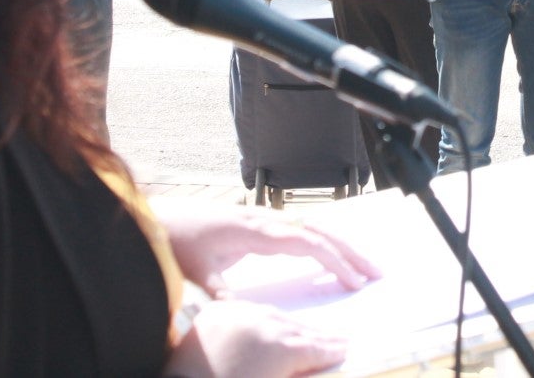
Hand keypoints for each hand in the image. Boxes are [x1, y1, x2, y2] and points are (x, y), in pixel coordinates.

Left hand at [153, 199, 380, 298]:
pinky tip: (328, 256)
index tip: (355, 280)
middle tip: (376, 272)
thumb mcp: (198, 274)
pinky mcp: (258, 223)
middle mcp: (266, 220)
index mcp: (257, 230)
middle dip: (350, 251)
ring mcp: (263, 218)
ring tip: (362, 266)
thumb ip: (223, 294)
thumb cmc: (176, 242)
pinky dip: (321, 241)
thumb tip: (244, 316)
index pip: (308, 242)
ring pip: (313, 227)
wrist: (158, 219)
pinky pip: (299, 229)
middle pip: (320, 230)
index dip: (335, 261)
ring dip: (340, 245)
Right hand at [165, 298, 347, 377]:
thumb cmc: (186, 373)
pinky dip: (329, 351)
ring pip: (302, 335)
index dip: (280, 328)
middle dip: (304, 332)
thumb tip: (241, 351)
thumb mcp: (199, 351)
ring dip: (321, 342)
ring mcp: (267, 332)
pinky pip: (314, 351)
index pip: (261, 317)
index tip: (290, 333)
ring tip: (338, 345)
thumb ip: (222, 341)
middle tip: (324, 336)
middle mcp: (247, 315)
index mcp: (222, 312)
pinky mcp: (284, 351)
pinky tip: (341, 351)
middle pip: (285, 323)